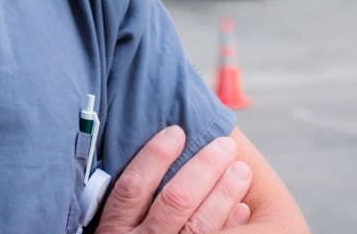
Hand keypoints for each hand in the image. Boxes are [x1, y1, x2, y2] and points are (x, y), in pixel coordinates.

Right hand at [95, 125, 252, 232]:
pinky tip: (243, 208)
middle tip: (225, 146)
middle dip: (204, 168)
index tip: (177, 131)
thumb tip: (166, 142)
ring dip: (225, 192)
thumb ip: (133, 198)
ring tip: (240, 170)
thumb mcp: (119, 227)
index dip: (156, 155)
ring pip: (199, 224)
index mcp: (113, 231)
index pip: (133, 186)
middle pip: (175, 201)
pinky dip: (231, 225)